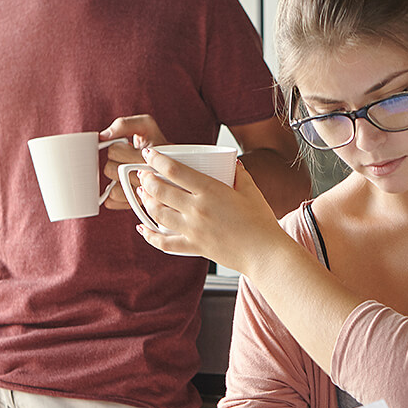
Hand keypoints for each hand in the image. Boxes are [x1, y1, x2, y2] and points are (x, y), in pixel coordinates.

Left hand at [100, 115, 170, 209]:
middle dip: (115, 162)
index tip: (128, 148)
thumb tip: (103, 136)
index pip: (114, 152)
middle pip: (110, 170)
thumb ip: (124, 124)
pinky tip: (125, 186)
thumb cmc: (156, 143)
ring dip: (115, 179)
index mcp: (151, 158)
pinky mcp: (138, 205)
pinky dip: (114, 195)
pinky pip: (114, 201)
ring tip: (127, 173)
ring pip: (113, 189)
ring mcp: (145, 196)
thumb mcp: (146, 126)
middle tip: (127, 160)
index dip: (117, 148)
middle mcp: (151, 179)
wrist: (175, 164)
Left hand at [133, 148, 288, 272]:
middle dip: (147, 180)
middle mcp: (197, 209)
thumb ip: (240, 175)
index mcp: (210, 191)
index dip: (157, 160)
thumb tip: (233, 164)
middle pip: (160, 191)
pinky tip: (142, 228)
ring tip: (143, 194)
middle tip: (143, 174)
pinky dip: (150, 235)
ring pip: (158, 213)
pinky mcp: (194, 247)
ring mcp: (193, 230)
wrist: (265, 253)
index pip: (175, 170)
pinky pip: (165, 242)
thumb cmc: (261, 223)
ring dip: (146, 202)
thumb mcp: (252, 192)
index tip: (149, 154)